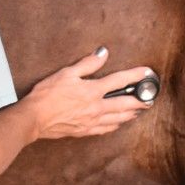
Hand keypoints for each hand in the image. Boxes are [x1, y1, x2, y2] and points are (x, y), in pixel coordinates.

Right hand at [25, 47, 154, 140]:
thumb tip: (102, 54)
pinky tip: (118, 124)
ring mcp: (92, 121)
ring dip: (131, 114)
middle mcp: (96, 107)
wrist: (34, 118)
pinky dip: (116, 125)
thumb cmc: (47, 95)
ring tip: (138, 111)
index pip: (119, 81)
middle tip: (150, 99)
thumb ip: (87, 64)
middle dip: (139, 101)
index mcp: (92, 91)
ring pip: (118, 119)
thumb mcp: (66, 73)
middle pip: (124, 104)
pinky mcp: (85, 131)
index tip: (147, 72)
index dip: (135, 75)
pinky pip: (106, 129)